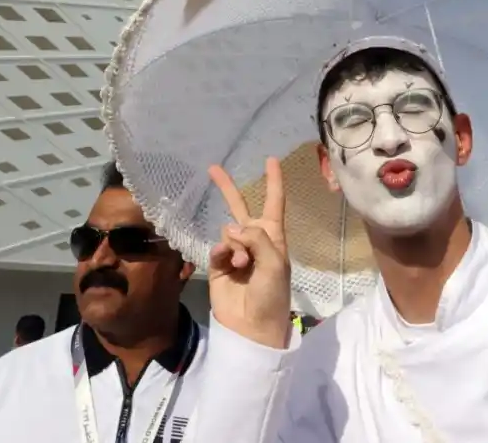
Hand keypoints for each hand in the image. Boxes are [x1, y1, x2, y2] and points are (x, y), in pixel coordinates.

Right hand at [207, 158, 290, 347]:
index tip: (271, 159)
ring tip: (242, 266)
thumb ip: (257, 239)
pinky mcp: (219, 266)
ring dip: (234, 245)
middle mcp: (255, 241)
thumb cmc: (272, 294)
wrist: (252, 327)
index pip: (274, 203)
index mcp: (274, 238)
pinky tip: (229, 266)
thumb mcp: (274, 263)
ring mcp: (235, 253)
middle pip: (241, 208)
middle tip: (212, 168)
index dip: (273, 181)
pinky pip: (218, 248)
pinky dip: (222, 253)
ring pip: (229, 231)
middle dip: (228, 189)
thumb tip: (232, 227)